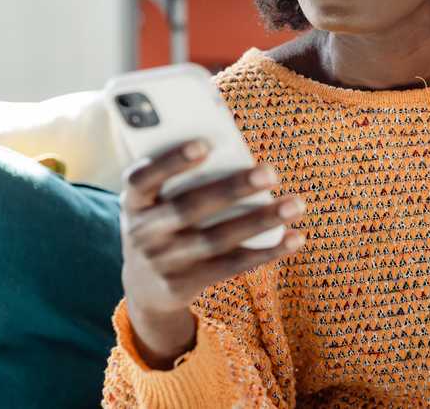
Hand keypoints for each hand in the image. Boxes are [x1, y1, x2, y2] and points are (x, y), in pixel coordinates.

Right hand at [119, 140, 306, 366]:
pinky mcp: (185, 285)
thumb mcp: (156, 202)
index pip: (142, 179)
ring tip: (295, 204)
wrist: (143, 286)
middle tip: (270, 172)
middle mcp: (143, 233)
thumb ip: (183, 179)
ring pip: (218, 239)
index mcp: (133, 202)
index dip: (171, 161)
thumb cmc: (163, 221)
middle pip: (190, 208)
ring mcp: (163, 262)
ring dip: (260, 220)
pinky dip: (266, 252)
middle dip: (233, 188)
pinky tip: (294, 237)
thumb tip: (238, 157)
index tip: (205, 145)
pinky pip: (231, 266)